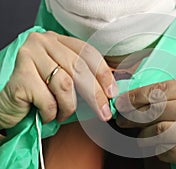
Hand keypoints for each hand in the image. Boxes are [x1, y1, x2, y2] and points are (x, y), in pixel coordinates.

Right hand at [0, 31, 116, 128]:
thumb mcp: (60, 79)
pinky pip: (48, 99)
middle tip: (104, 113)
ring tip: (62, 114)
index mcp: (57, 41)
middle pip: (79, 68)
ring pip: (65, 84)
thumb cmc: (35, 92)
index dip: (103, 73)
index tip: (112, 92)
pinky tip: (45, 114)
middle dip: (96, 94)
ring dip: (68, 107)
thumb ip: (80, 78)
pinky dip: (51, 113)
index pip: (87, 52)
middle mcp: (43, 42)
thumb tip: (109, 90)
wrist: (4, 104)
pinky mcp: (20, 74)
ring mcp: (29, 55)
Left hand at [116, 78, 175, 168]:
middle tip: (122, 118)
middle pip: (155, 110)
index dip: (135, 96)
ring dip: (142, 134)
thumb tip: (143, 95)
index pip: (159, 90)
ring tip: (140, 134)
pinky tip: (158, 145)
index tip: (122, 101)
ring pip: (157, 131)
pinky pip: (165, 150)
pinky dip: (157, 148)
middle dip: (131, 115)